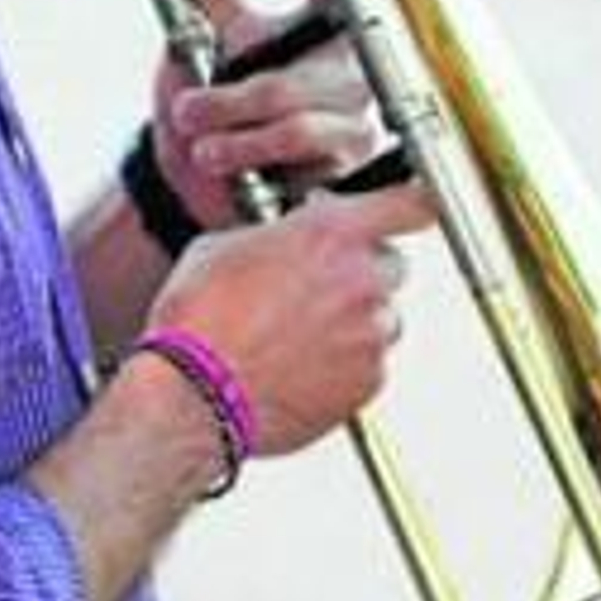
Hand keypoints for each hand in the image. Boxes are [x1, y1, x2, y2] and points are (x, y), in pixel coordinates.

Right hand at [144, 179, 432, 455]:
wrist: (191, 396)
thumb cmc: (197, 321)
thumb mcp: (224, 245)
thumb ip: (275, 235)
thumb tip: (283, 237)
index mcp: (331, 233)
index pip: (409, 204)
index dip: (407, 206)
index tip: (404, 211)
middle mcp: (363, 280)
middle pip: (392, 266)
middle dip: (363, 272)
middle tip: (320, 286)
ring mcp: (370, 336)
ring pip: (380, 320)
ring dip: (354, 322)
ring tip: (300, 337)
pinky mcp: (367, 384)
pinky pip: (370, 365)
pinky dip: (345, 365)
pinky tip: (300, 368)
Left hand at [150, 0, 381, 230]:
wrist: (190, 178)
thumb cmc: (205, 91)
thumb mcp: (196, 22)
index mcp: (316, 24)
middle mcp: (344, 69)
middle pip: (294, 79)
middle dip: (231, 100)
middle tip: (188, 111)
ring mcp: (350, 122)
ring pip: (298, 127)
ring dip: (236, 140)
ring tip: (202, 148)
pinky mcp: (346, 172)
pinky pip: (305, 168)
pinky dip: (255, 169)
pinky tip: (240, 178)